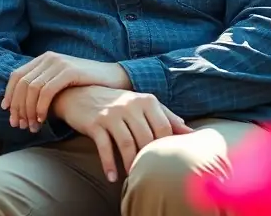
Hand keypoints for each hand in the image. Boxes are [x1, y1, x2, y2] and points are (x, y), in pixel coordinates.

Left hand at [2, 53, 132, 131]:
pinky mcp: (69, 72)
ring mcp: (58, 63)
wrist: (114, 78)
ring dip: (28, 110)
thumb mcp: (61, 83)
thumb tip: (21, 106)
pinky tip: (41, 119)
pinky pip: (47, 91)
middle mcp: (48, 58)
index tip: (8, 112)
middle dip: (17, 106)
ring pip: (32, 88)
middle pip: (22, 83)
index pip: (17, 76)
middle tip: (18, 125)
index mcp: (43, 59)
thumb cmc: (86, 86)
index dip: (9, 94)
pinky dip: (40, 106)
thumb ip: (44, 87)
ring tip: (31, 126)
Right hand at [52, 86, 191, 182]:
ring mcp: (111, 113)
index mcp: (146, 100)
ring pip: (127, 144)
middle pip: (146, 138)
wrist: (79, 93)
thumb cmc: (117, 103)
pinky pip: (104, 147)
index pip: (164, 128)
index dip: (166, 147)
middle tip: (148, 173)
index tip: (165, 161)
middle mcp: (130, 104)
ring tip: (132, 177)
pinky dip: (109, 164)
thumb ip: (166, 116)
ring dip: (130, 164)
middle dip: (148, 159)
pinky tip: (112, 177)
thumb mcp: (142, 104)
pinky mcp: (95, 122)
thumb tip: (191, 133)